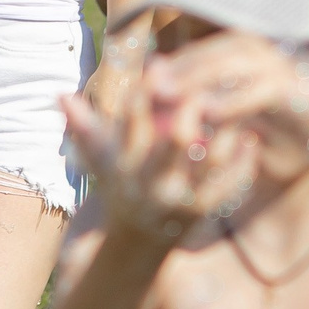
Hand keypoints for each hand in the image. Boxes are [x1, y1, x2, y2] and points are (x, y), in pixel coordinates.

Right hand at [61, 80, 253, 243]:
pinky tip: (249, 137)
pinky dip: (242, 161)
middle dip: (191, 105)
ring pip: (211, 157)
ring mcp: (180, 200)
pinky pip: (230, 184)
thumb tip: (59, 94)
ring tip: (234, 101)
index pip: (133, 121)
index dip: (146, 89)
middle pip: (178, 138)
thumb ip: (80, 126)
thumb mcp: (97, 159)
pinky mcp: (203, 213)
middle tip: (205, 80)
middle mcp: (152, 184)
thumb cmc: (116, 185)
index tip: (159, 63)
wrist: (133, 245)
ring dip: (225, 127)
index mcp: (123, 167)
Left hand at [147, 31, 308, 149]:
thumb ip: (218, 107)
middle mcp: (263, 55)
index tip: (144, 78)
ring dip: (197, 77)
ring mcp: (279, 67)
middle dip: (179, 66)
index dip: (176, 63)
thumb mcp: (248, 115)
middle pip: (213, 53)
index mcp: (251, 57)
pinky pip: (258, 91)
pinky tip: (209, 113)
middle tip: (148, 82)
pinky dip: (233, 100)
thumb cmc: (292, 127)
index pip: (206, 53)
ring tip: (168, 93)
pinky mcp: (294, 88)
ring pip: (231, 66)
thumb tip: (180, 106)